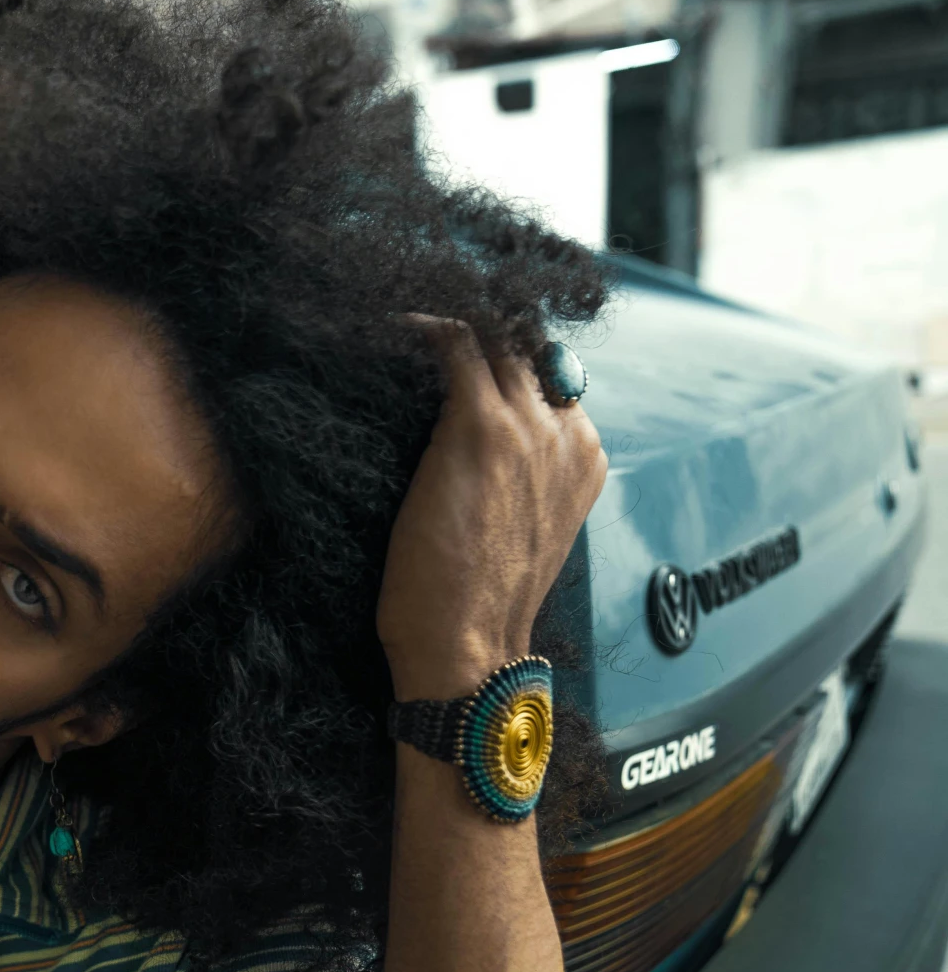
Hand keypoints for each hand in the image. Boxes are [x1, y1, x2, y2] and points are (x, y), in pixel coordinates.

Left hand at [377, 318, 606, 700]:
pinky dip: (420, 328)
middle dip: (476, 327)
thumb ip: (514, 481)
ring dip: (447, 324)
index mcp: (584, 457)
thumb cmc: (475, 603)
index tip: (455, 348)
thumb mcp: (514, 531)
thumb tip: (467, 454)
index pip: (549, 373)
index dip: (502, 352)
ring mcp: (529, 427)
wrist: (468, 647)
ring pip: (493, 337)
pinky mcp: (480, 427)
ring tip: (396, 325)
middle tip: (417, 327)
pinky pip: (455, 344)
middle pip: (523, 345)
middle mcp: (567, 432)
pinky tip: (386, 330)